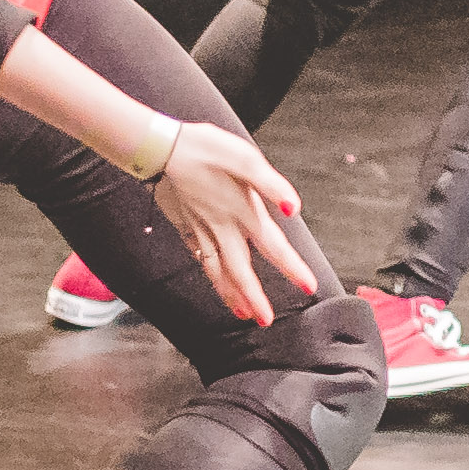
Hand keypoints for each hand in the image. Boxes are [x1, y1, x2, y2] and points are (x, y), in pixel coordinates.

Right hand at [140, 116, 315, 321]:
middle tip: (265, 321)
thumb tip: (294, 208)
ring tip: (241, 313)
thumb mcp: (245, 158)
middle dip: (254, 298)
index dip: (292, 268)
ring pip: (217, 270)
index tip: (309, 287)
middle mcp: (222, 226)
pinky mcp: (185, 225)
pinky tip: (214, 280)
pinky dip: (210, 274)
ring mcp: (201, 229)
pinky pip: (199, 258)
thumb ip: (272, 186)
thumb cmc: (204, 148)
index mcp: (243, 211)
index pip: (273, 247)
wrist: (159, 148)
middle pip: (240, 270)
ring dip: (230, 293)